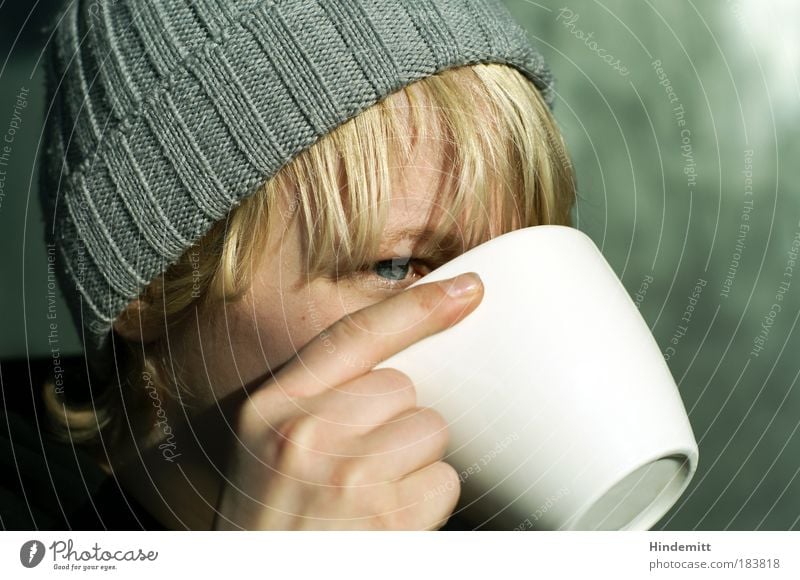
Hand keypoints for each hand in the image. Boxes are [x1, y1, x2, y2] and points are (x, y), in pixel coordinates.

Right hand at [212, 272, 483, 529]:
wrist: (258, 579)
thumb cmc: (273, 523)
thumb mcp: (270, 449)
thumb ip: (318, 402)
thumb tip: (396, 373)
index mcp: (272, 407)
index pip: (354, 336)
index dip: (416, 307)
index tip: (467, 290)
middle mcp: (305, 432)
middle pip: (402, 388)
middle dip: (396, 424)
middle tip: (361, 468)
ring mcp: (347, 471)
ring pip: (430, 429)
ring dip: (414, 463)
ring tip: (371, 498)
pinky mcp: (388, 513)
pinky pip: (444, 478)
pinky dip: (427, 501)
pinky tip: (389, 522)